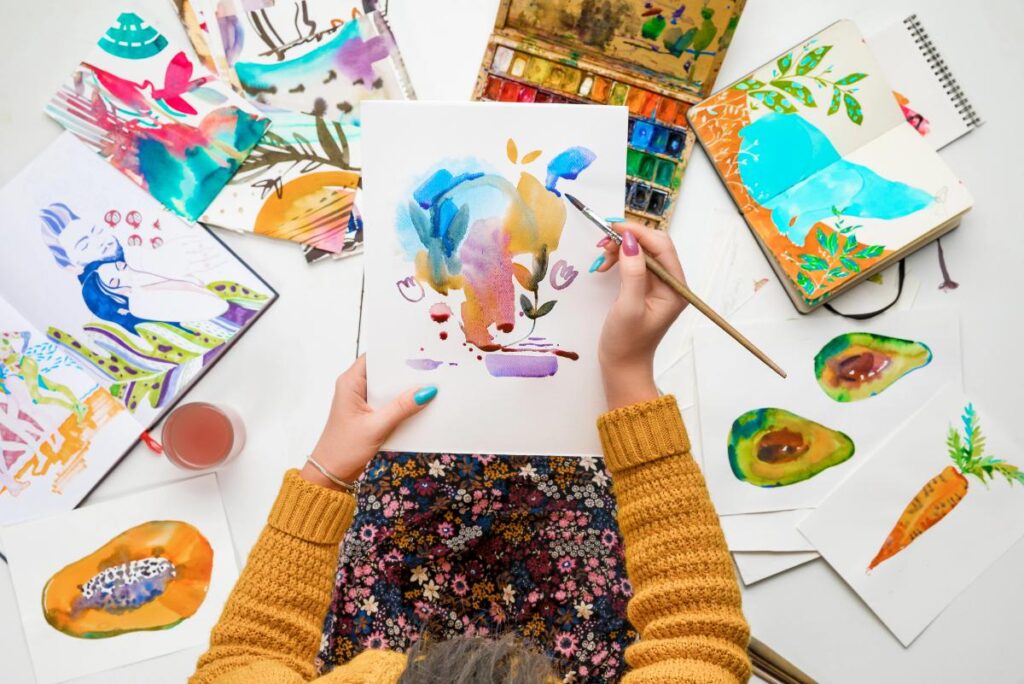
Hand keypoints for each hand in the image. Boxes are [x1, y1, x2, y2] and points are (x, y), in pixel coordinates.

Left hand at [301, 355, 436, 490]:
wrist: (332, 473)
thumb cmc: (344, 449)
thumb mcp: (376, 427)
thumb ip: (401, 408)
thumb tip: (426, 391)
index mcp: (350, 382)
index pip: (375, 357)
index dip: (396, 353)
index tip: (418, 353)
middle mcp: (356, 387)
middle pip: (385, 371)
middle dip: (405, 372)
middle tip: (430, 370)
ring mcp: (362, 400)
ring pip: (389, 387)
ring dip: (405, 389)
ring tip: (428, 386)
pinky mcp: (369, 412)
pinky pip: (389, 401)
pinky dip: (402, 403)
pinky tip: (418, 405)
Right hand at [593, 223, 688, 409]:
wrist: (622, 367)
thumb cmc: (626, 342)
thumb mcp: (628, 307)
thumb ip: (632, 273)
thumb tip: (630, 241)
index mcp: (674, 288)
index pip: (662, 247)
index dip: (638, 233)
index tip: (613, 227)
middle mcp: (670, 283)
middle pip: (653, 246)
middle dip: (627, 240)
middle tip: (602, 242)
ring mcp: (658, 286)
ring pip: (641, 252)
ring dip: (620, 249)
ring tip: (600, 259)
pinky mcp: (645, 288)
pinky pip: (634, 263)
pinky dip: (619, 259)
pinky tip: (605, 265)